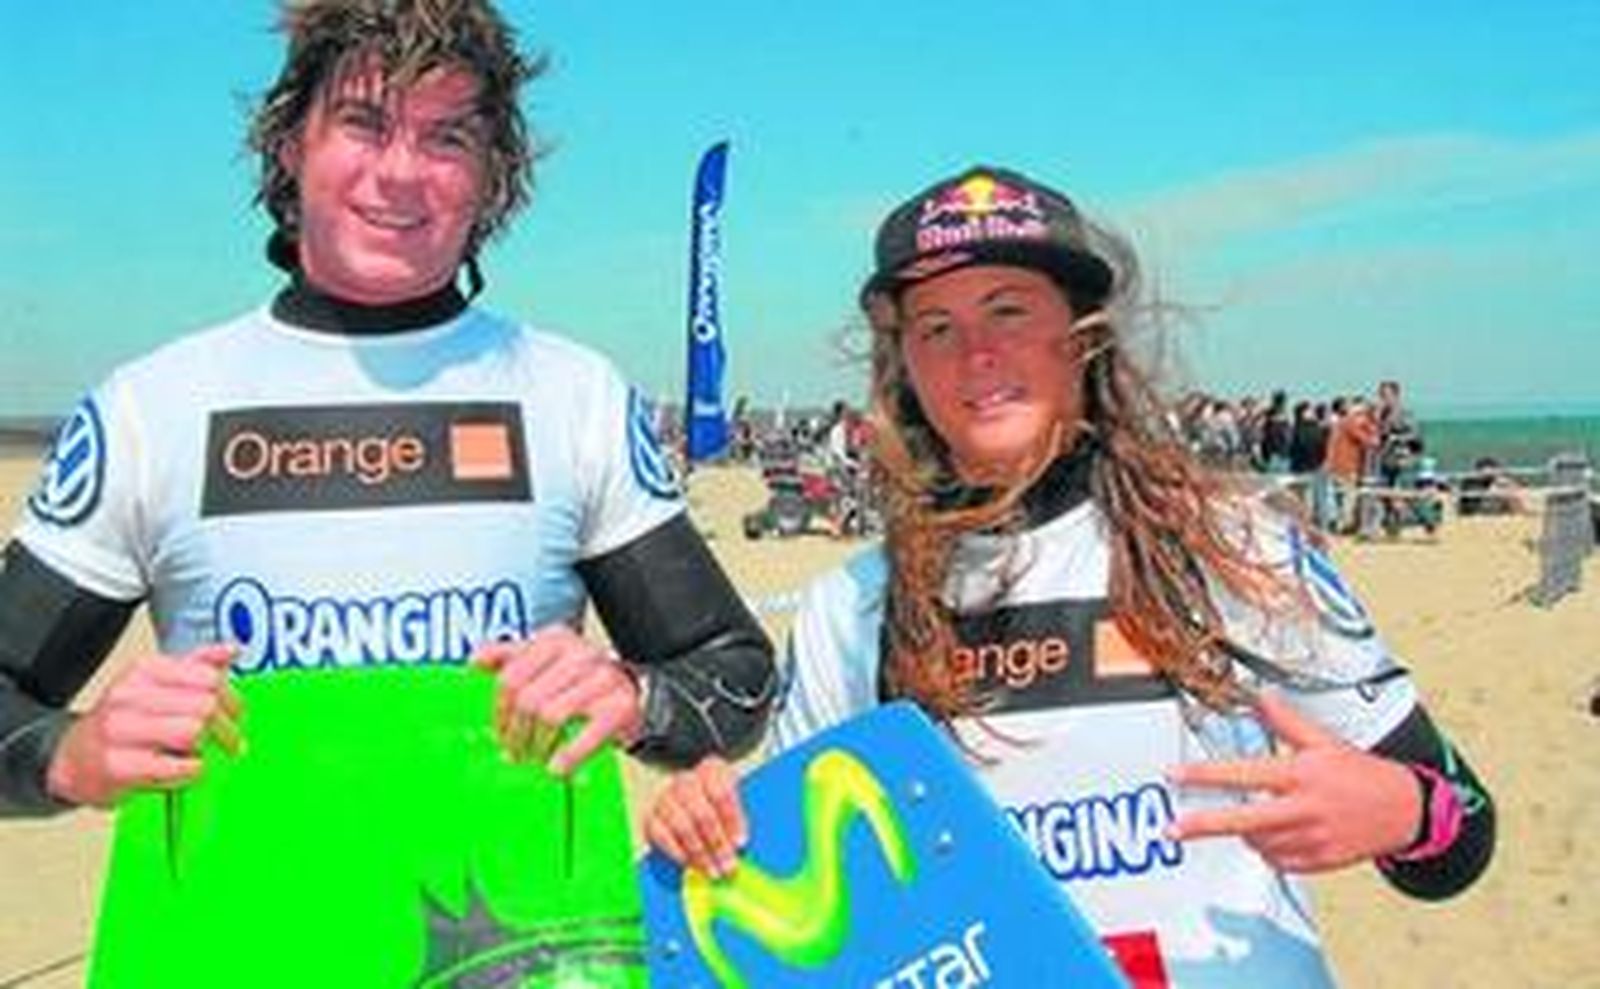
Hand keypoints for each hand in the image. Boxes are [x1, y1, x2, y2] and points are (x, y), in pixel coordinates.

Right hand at [45, 644, 242, 807]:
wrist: (74, 759)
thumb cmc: (122, 723)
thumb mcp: (155, 685)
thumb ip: (195, 666)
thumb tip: (230, 650)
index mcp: (144, 670)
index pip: (207, 677)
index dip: (231, 698)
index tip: (235, 713)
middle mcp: (129, 695)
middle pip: (205, 706)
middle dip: (226, 727)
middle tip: (229, 740)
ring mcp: (120, 730)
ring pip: (193, 732)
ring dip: (206, 749)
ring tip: (199, 754)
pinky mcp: (118, 765)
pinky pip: (177, 767)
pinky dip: (190, 771)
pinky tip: (182, 769)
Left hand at [473, 627, 643, 775]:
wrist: (634, 692)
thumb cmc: (581, 682)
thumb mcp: (546, 660)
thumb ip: (510, 657)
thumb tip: (476, 662)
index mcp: (556, 640)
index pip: (511, 677)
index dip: (499, 712)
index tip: (500, 732)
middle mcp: (581, 654)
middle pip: (528, 700)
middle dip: (516, 733)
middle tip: (515, 752)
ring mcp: (603, 679)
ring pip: (550, 716)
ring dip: (538, 745)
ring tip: (536, 757)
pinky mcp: (620, 706)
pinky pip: (585, 735)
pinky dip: (568, 756)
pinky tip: (558, 767)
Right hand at [645, 756, 745, 878]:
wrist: (687, 801)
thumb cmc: (716, 804)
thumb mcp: (731, 803)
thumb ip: (735, 822)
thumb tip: (739, 848)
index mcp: (711, 770)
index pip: (721, 793)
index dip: (732, 820)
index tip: (740, 843)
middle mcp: (685, 780)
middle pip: (702, 813)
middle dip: (717, 844)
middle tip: (728, 865)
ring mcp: (666, 797)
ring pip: (683, 827)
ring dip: (700, 853)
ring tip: (712, 870)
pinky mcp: (651, 816)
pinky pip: (662, 836)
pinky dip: (678, 852)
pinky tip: (690, 864)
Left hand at [1166, 690, 1420, 872]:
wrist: (1406, 811)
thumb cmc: (1362, 775)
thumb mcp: (1324, 741)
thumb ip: (1286, 722)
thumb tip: (1260, 697)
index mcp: (1300, 775)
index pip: (1243, 774)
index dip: (1206, 775)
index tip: (1176, 775)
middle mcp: (1303, 809)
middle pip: (1242, 821)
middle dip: (1203, 825)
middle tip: (1172, 829)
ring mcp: (1311, 839)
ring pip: (1258, 842)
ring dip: (1247, 832)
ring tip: (1262, 815)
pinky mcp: (1318, 862)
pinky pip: (1278, 861)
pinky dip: (1271, 849)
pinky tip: (1281, 833)